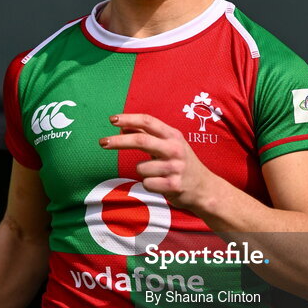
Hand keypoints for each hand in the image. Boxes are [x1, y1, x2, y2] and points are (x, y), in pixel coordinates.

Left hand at [99, 113, 217, 212]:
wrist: (205, 188)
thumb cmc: (181, 163)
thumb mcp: (169, 145)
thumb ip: (148, 135)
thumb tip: (123, 126)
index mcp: (173, 135)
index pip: (149, 121)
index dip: (129, 119)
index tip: (112, 120)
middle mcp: (175, 149)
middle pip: (141, 140)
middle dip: (119, 141)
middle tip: (102, 142)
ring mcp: (175, 167)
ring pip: (141, 168)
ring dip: (143, 172)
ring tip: (158, 175)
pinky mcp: (174, 185)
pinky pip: (146, 184)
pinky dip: (149, 185)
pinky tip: (161, 184)